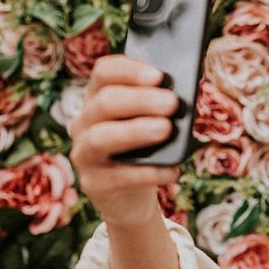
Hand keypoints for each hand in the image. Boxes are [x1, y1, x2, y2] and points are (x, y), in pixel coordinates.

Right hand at [68, 54, 181, 227]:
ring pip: (101, 137)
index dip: (130, 70)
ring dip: (135, 130)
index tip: (159, 75)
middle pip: (104, 102)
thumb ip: (160, 107)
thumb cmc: (145, 151)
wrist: (131, 198)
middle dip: (140, 100)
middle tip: (172, 103)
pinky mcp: (94, 184)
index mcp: (97, 99)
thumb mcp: (150, 124)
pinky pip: (120, 176)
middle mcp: (83, 123)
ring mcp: (84, 155)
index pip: (104, 73)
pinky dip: (150, 172)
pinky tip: (172, 170)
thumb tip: (185, 95)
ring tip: (166, 129)